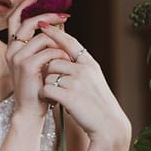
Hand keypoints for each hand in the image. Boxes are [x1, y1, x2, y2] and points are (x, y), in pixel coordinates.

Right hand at [5, 0, 69, 117]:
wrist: (32, 110)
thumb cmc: (39, 87)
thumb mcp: (43, 62)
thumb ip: (48, 43)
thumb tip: (61, 22)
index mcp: (13, 48)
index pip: (15, 20)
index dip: (24, 6)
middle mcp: (12, 50)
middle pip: (29, 22)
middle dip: (49, 16)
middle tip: (65, 16)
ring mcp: (17, 57)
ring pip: (43, 37)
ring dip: (59, 44)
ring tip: (67, 56)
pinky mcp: (26, 65)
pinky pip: (48, 51)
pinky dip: (59, 56)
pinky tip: (64, 64)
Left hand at [38, 24, 129, 143]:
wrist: (108, 125)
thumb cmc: (98, 104)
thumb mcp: (93, 80)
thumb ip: (80, 66)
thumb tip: (62, 54)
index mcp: (90, 63)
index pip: (70, 43)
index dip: (55, 33)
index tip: (43, 25)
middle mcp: (84, 69)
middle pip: (53, 61)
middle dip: (50, 74)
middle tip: (58, 88)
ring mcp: (77, 82)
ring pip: (48, 76)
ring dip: (49, 86)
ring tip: (61, 97)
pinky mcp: (69, 95)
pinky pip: (46, 89)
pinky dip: (46, 97)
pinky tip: (55, 103)